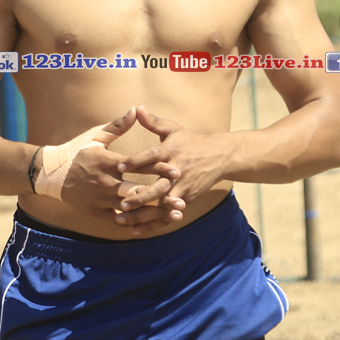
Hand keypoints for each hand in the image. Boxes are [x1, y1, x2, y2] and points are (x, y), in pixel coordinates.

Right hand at [56, 108, 185, 234]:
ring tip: (173, 214)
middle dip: (161, 196)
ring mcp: (100, 200)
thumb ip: (118, 126)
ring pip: (131, 209)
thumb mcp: (95, 136)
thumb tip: (136, 110)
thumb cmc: (76, 152)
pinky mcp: (96, 212)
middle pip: (137, 191)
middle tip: (181, 198)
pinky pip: (119, 221)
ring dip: (153, 212)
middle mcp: (105, 183)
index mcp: (107, 162)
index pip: (137, 166)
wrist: (51, 174)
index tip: (176, 170)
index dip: (158, 168)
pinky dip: (136, 223)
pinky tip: (152, 224)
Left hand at [118, 106, 234, 222]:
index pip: (152, 156)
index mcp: (172, 152)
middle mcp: (177, 171)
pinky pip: (167, 214)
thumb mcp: (173, 129)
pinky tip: (136, 231)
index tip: (120, 166)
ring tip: (122, 219)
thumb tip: (137, 108)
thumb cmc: (191, 141)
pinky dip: (153, 224)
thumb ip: (153, 122)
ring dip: (142, 214)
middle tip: (121, 202)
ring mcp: (182, 188)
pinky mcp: (185, 199)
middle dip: (140, 195)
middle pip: (157, 186)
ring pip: (160, 204)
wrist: (219, 157)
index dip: (137, 161)